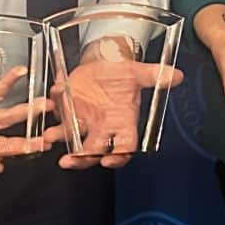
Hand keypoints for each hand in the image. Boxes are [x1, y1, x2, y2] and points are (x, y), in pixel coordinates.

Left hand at [55, 58, 184, 168]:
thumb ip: (155, 76)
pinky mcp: (67, 112)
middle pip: (93, 151)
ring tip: (51, 136)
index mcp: (123, 122)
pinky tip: (48, 106)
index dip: (117, 157)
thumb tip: (176, 76)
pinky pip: (57, 118)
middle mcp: (103, 127)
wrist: (103, 63)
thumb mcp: (137, 72)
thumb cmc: (122, 73)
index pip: (124, 147)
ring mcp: (83, 122)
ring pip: (71, 139)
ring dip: (60, 138)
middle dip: (81, 159)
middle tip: (70, 161)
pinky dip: (51, 115)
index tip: (108, 160)